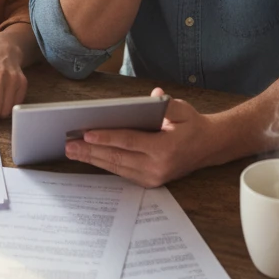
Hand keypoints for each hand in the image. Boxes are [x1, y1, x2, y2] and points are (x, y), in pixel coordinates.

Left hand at [64, 88, 214, 186]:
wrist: (209, 147)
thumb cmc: (192, 125)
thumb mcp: (183, 109)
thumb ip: (166, 104)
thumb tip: (152, 96)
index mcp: (166, 148)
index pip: (130, 141)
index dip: (107, 138)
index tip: (87, 134)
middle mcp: (158, 166)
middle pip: (118, 158)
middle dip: (91, 152)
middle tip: (70, 146)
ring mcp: (154, 177)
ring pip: (117, 168)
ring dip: (93, 159)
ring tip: (73, 152)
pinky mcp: (150, 181)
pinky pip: (123, 173)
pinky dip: (105, 164)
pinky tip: (89, 157)